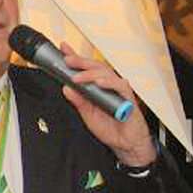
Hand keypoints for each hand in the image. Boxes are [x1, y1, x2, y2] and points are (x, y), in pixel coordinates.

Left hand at [57, 43, 156, 167]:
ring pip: (107, 73)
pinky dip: (109, 83)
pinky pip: (120, 86)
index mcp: (98, 88)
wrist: (125, 144)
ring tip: (77, 77)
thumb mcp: (87, 115)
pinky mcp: (129, 98)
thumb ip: (78, 101)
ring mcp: (119, 91)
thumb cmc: (110, 128)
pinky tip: (99, 83)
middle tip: (68, 60)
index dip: (76, 58)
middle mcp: (109, 86)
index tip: (64, 49)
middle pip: (96, 67)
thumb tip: (66, 88)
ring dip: (90, 73)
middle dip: (81, 61)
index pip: (87, 69)